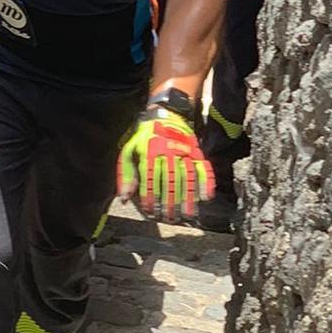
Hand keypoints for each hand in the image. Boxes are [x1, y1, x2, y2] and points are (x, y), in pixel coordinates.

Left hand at [117, 102, 212, 220]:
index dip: (150, 197)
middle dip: (169, 202)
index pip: (150, 179)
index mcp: (150, 152)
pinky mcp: (196, 151)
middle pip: (169, 181)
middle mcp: (168, 152)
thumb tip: (124, 198)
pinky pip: (203, 168)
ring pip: (186, 178)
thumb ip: (126, 175)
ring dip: (188, 198)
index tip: (151, 212)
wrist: (166, 114)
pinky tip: (206, 197)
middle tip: (169, 218)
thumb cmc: (145, 137)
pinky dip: (206, 182)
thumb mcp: (129, 151)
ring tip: (187, 215)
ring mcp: (184, 152)